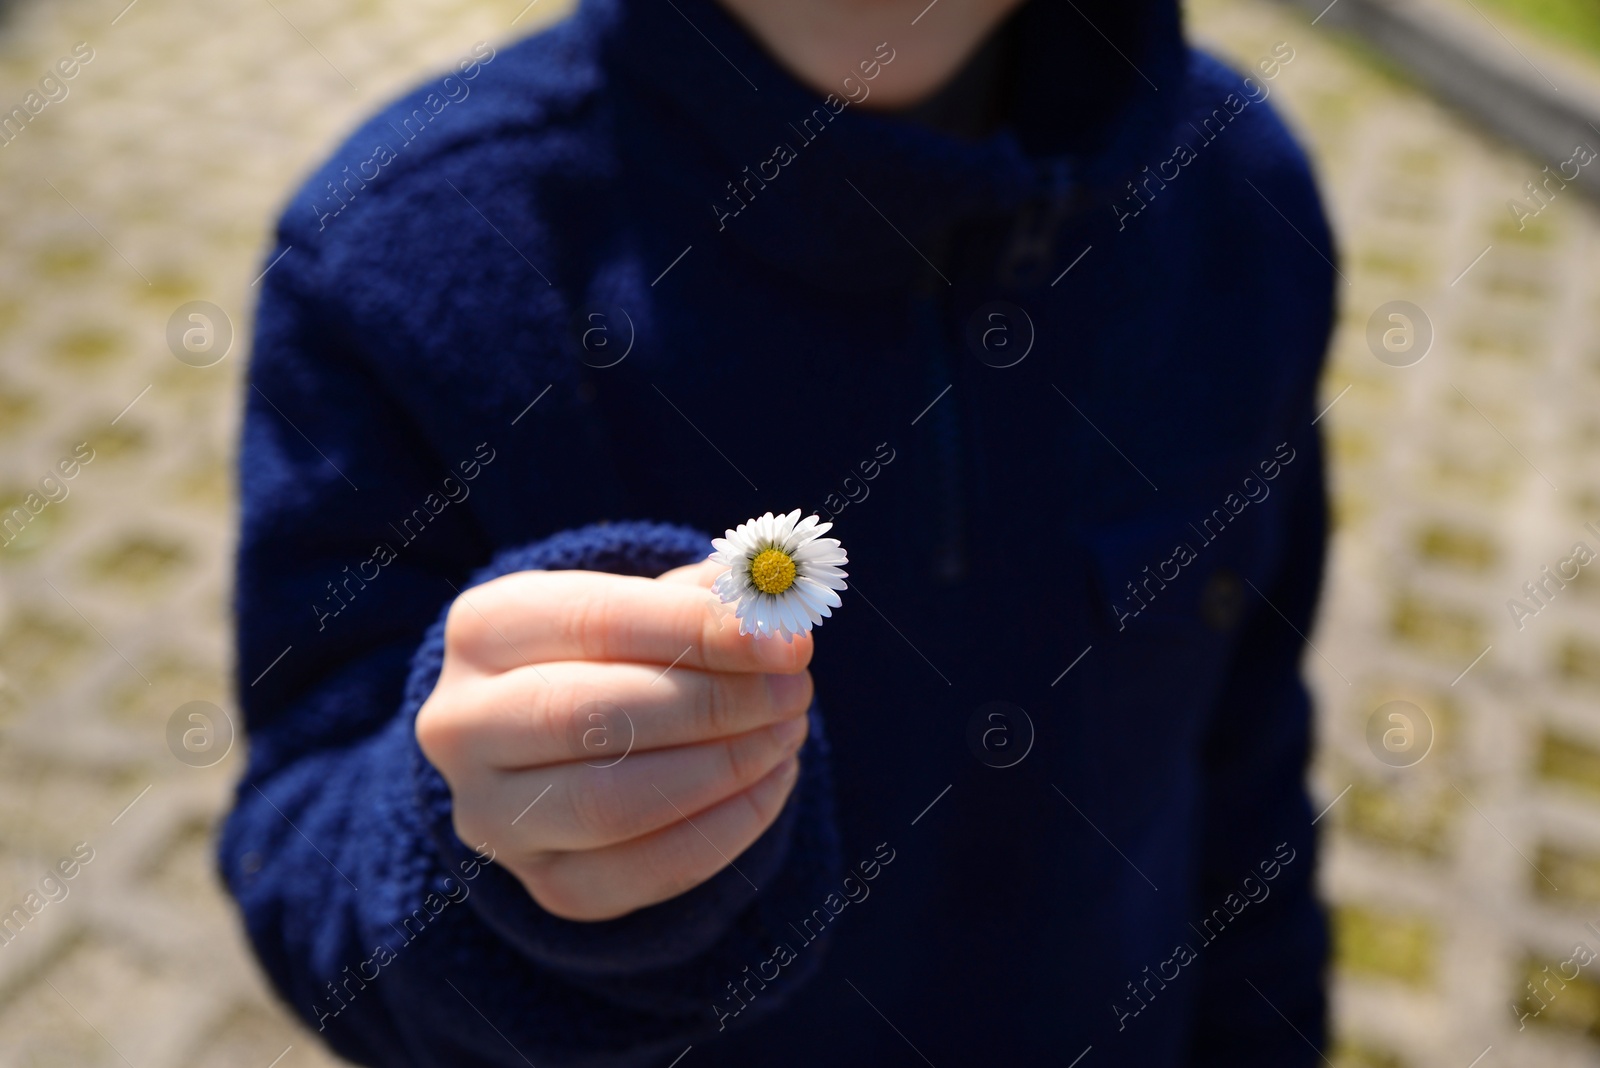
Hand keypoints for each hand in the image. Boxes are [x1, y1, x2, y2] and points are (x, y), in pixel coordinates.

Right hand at [415, 560, 812, 920]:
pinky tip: (773, 780)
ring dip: (723, 767)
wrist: (573, 746)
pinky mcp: (545, 885)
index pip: (594, 621)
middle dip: (713, 704)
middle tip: (795, 691)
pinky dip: (726, 828)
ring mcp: (493, 816)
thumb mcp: (655, 603)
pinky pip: (644, 872)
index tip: (784, 640)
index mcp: (483, 627)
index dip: (697, 630)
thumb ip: (711, 596)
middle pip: (590, 716)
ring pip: (610, 803)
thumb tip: (775, 600)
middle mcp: (462, 723)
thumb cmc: (626, 652)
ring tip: (788, 732)